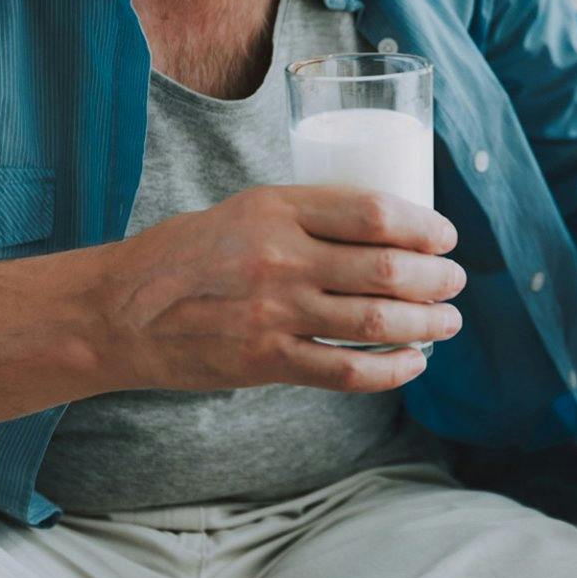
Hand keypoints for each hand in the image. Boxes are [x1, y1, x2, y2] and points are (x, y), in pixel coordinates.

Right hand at [100, 185, 465, 394]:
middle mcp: (280, 257)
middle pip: (386, 269)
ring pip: (375, 321)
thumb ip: (307, 217)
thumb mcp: (247, 210)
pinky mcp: (266, 361)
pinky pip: (345, 370)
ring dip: (426, 324)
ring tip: (448, 321)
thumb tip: (385, 228)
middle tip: (455, 281)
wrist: (121, 310)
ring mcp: (274, 312)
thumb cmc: (191, 253)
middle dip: (437, 278)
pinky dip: (391, 369)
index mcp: (278, 207)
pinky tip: (413, 363)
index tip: (445, 237)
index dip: (424, 227)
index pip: (374, 212)